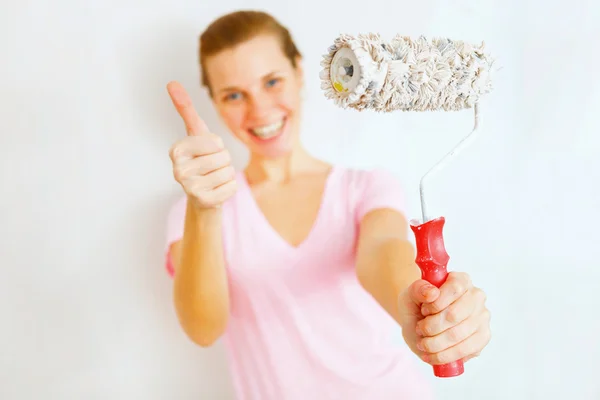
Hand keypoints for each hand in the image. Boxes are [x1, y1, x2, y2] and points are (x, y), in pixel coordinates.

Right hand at [166, 81, 236, 208]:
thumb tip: (171, 82)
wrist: (202, 195)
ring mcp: (189, 189)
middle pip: (223, 157)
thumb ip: (185, 109)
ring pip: (228, 172)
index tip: (206, 153)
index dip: (217, 146)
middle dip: (223, 161)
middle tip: (211, 168)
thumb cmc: (200, 159)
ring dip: (226, 175)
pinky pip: (232, 187)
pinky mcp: (203, 202)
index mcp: (176, 151)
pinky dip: (230, 188)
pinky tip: (216, 191)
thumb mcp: (196, 134)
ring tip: (213, 179)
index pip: (215, 142)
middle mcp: (178, 171)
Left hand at [398, 272, 490, 365]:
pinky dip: (444, 356)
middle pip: (454, 315)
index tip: (423, 310)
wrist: (420, 323)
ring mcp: (482, 318)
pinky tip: (431, 355)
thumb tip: (432, 293)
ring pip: (457, 335)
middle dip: (431, 327)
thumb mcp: (409, 294)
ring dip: (434, 343)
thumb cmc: (418, 305)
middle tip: (420, 329)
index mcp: (461, 280)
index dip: (435, 303)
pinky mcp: (482, 338)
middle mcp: (476, 296)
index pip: (454, 289)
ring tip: (422, 343)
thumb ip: (417, 289)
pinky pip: (465, 351)